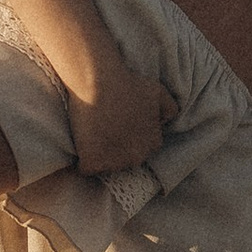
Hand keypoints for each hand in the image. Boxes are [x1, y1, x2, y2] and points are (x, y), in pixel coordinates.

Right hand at [67, 53, 175, 179]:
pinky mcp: (93, 163)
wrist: (97, 82)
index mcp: (153, 143)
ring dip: (99, 156)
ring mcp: (115, 162)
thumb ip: (169, 109)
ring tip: (92, 135)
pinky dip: (83, 160)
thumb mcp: (158, 91)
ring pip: (107, 166)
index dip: (129, 138)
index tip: (119, 127)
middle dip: (116, 150)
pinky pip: (87, 169)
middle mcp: (137, 157)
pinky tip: (82, 146)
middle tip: (104, 130)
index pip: (142, 149)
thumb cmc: (127, 84)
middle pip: (125, 161)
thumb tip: (165, 122)